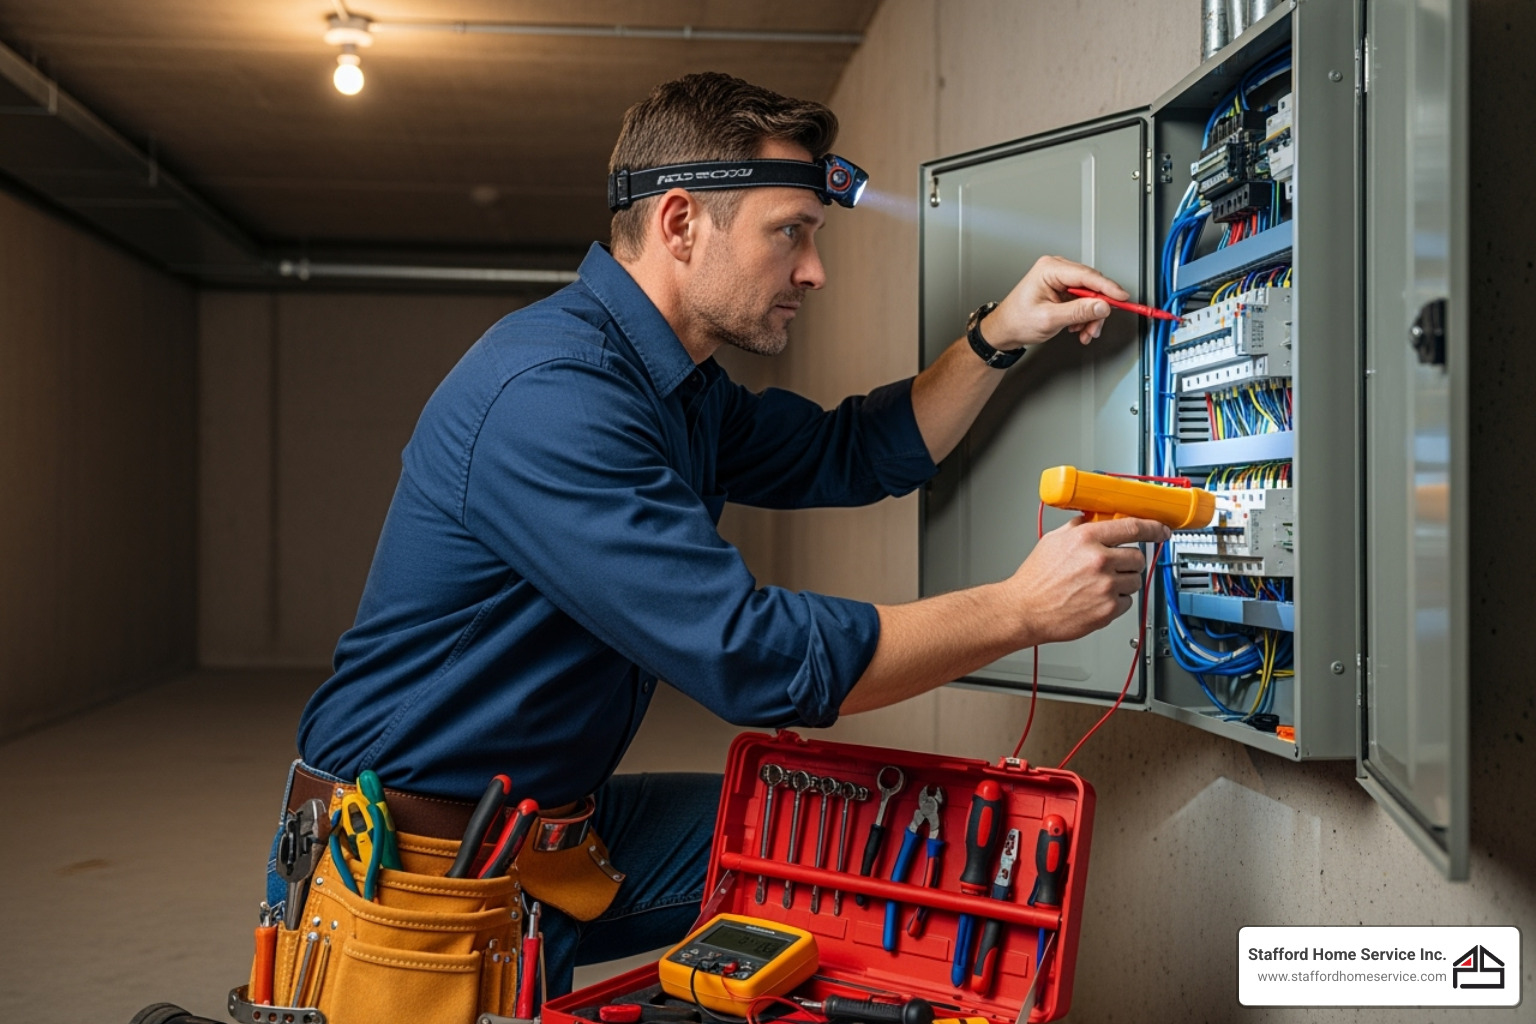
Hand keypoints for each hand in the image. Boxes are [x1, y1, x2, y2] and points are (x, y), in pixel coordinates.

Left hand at [981, 255, 1130, 348]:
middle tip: (1095, 327)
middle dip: (1096, 309)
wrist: (1005, 330)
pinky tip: (1077, 327)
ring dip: (1090, 316)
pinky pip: (1083, 301)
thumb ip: (1078, 312)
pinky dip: (1084, 316)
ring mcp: (1060, 279)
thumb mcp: (1049, 319)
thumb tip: (1102, 305)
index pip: (1087, 275)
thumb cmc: (1017, 321)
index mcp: (1049, 269)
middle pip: (1092, 286)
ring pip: (1090, 296)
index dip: (1108, 288)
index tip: (1122, 298)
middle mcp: (1056, 270)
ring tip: (1083, 332)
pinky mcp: (1063, 290)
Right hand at [1005, 516, 1169, 645]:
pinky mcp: (1107, 610)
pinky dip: (1116, 602)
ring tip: (1099, 585)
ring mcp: (1105, 587)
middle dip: (1129, 561)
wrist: (1024, 610)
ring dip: (1123, 582)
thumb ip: (1079, 527)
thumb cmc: (1035, 579)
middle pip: (1138, 556)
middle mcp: (1098, 561)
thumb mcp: (1053, 541)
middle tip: (1113, 566)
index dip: (1153, 528)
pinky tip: (1096, 599)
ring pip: (1134, 581)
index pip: (1133, 527)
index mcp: (1085, 539)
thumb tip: (1096, 520)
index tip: (1162, 530)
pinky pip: (1127, 602)